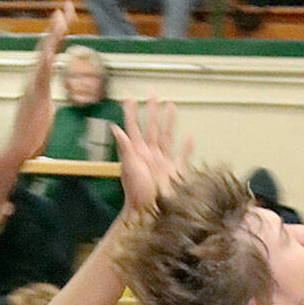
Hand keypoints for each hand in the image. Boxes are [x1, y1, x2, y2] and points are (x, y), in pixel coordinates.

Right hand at [3, 3, 75, 167]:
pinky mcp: (35, 97)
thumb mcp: (42, 111)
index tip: (65, 16)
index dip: (57, 33)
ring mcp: (33, 86)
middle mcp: (33, 78)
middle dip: (57, 26)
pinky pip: (42, 76)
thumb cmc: (31, 135)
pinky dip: (46, 62)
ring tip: (61, 18)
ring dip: (53, 36)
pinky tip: (52, 51)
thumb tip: (45, 98)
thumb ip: (44, 99)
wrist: (18, 149)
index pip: (49, 51)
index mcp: (38, 80)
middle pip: (46, 46)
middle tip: (67, 6)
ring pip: (44, 55)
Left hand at [112, 94, 190, 214]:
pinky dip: (187, 147)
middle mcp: (150, 154)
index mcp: (138, 152)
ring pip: (167, 136)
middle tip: (152, 93)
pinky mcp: (175, 171)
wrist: (150, 211)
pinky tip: (189, 138)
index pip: (134, 127)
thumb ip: (124, 147)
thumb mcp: (129, 167)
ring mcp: (163, 161)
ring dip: (169, 121)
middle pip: (152, 126)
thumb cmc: (137, 193)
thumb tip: (114, 127)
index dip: (131, 112)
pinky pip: (182, 156)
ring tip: (171, 106)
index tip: (129, 97)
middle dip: (152, 109)